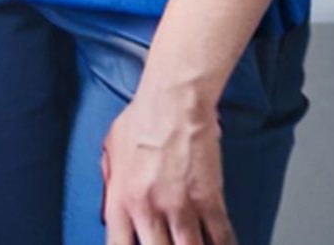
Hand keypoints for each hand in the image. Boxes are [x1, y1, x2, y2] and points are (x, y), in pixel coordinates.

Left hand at [101, 82, 233, 244]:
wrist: (173, 103)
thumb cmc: (141, 120)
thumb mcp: (110, 153)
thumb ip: (111, 186)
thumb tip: (111, 209)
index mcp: (120, 198)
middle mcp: (148, 209)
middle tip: (168, 244)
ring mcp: (180, 207)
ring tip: (190, 243)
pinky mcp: (210, 200)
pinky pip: (221, 237)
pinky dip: (223, 244)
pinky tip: (221, 244)